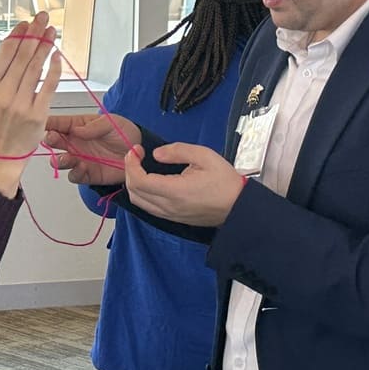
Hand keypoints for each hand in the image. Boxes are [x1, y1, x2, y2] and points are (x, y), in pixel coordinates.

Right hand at [0, 13, 62, 195]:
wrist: (0, 154)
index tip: (26, 23)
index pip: (5, 54)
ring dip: (45, 45)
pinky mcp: (37, 114)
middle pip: (22, 56)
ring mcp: (21, 104)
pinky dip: (54, 68)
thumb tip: (12, 45)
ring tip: (51, 31)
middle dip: (34, 33)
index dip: (17, 36)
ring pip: (36, 67)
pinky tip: (57, 55)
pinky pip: (49, 85)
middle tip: (42, 17)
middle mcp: (3, 94)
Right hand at [43, 113, 139, 186]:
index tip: (41, 123)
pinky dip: (75, 173)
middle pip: (55, 142)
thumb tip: (76, 130)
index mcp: (79, 126)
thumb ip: (94, 127)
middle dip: (50, 141)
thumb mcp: (111, 122)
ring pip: (61, 161)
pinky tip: (82, 168)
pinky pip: (75, 176)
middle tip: (53, 139)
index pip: (59, 123)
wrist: (139, 152)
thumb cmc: (124, 133)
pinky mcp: (87, 174)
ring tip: (67, 158)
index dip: (49, 123)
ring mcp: (80, 159)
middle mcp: (75, 143)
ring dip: (59, 160)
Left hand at [123, 143, 244, 226]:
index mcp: (175, 191)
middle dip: (129, 172)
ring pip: (139, 203)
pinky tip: (150, 180)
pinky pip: (149, 208)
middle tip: (136, 156)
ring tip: (140, 167)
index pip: (139, 181)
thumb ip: (178, 151)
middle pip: (134, 193)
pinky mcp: (174, 219)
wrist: (239, 206)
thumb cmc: (224, 180)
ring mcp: (171, 215)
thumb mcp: (204, 156)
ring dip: (134, 184)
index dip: (131, 164)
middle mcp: (169, 207)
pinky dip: (143, 194)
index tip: (136, 150)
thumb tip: (156, 154)